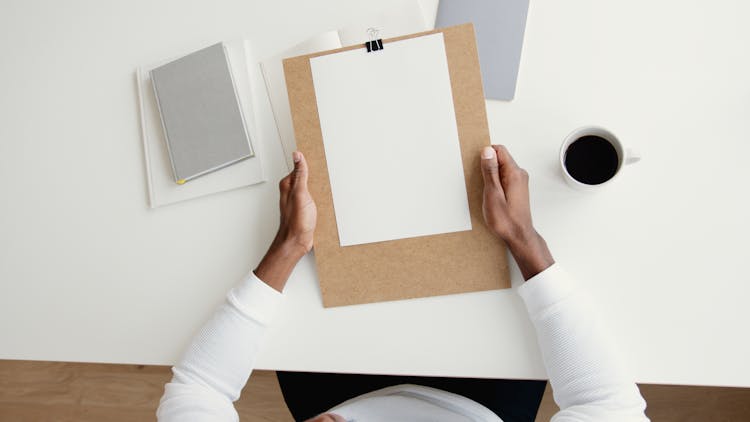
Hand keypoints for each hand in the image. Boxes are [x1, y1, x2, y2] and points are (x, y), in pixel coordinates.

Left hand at [255, 151, 316, 291]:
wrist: (297, 242)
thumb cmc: (296, 222)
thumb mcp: (300, 194)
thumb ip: (300, 174)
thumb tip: (297, 155)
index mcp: (288, 184)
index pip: (300, 167)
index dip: (310, 162)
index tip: (320, 155)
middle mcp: (292, 191)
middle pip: (307, 177)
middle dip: (317, 174)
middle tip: (327, 170)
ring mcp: (299, 200)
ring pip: (312, 188)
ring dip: (320, 187)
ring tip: (329, 185)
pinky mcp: (306, 209)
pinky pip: (315, 198)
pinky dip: (322, 197)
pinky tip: (327, 199)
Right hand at [481, 145, 553, 279]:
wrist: (518, 235)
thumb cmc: (505, 219)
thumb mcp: (492, 193)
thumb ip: (490, 171)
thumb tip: (487, 151)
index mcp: (514, 173)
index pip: (499, 150)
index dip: (486, 154)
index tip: (478, 166)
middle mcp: (519, 174)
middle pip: (500, 159)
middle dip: (487, 166)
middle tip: (481, 183)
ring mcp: (520, 182)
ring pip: (501, 169)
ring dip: (491, 176)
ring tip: (486, 192)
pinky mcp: (517, 189)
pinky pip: (504, 178)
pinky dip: (496, 183)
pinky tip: (491, 196)